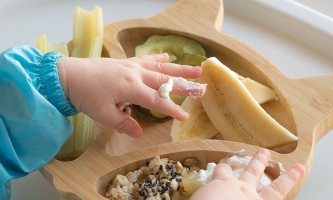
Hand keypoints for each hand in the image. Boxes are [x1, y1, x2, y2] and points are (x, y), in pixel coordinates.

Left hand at [57, 53, 204, 136]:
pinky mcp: (126, 62)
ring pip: (161, 68)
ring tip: (196, 68)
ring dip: (179, 69)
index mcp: (131, 88)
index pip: (158, 100)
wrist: (68, 76)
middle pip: (166, 81)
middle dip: (185, 86)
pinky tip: (167, 57)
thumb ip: (123, 123)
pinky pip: (146, 59)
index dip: (172, 109)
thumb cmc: (85, 96)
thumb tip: (139, 134)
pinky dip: (158, 59)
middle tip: (202, 88)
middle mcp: (136, 74)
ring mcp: (132, 66)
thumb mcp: (103, 114)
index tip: (185, 117)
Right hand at [190, 148, 304, 199]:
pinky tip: (298, 182)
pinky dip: (289, 189)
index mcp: (221, 184)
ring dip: (287, 178)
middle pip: (251, 172)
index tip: (224, 168)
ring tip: (298, 169)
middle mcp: (241, 189)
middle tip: (265, 152)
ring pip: (276, 188)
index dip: (223, 169)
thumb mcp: (198, 196)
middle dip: (259, 161)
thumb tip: (196, 199)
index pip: (222, 171)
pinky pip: (278, 196)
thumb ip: (204, 194)